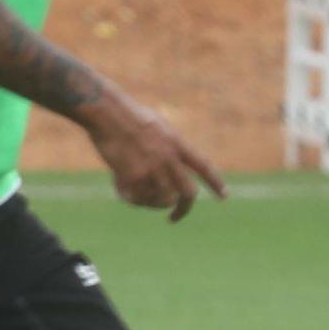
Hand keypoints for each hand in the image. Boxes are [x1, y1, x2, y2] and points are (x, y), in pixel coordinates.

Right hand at [83, 94, 226, 221]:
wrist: (104, 111)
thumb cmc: (123, 113)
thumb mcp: (154, 124)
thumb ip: (164, 144)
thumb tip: (167, 164)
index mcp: (176, 143)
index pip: (203, 166)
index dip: (215, 183)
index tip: (224, 197)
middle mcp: (169, 158)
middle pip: (188, 193)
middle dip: (183, 209)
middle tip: (173, 217)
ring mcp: (152, 168)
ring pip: (162, 199)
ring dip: (148, 201)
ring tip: (133, 193)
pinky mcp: (134, 175)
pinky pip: (136, 197)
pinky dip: (128, 196)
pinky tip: (116, 184)